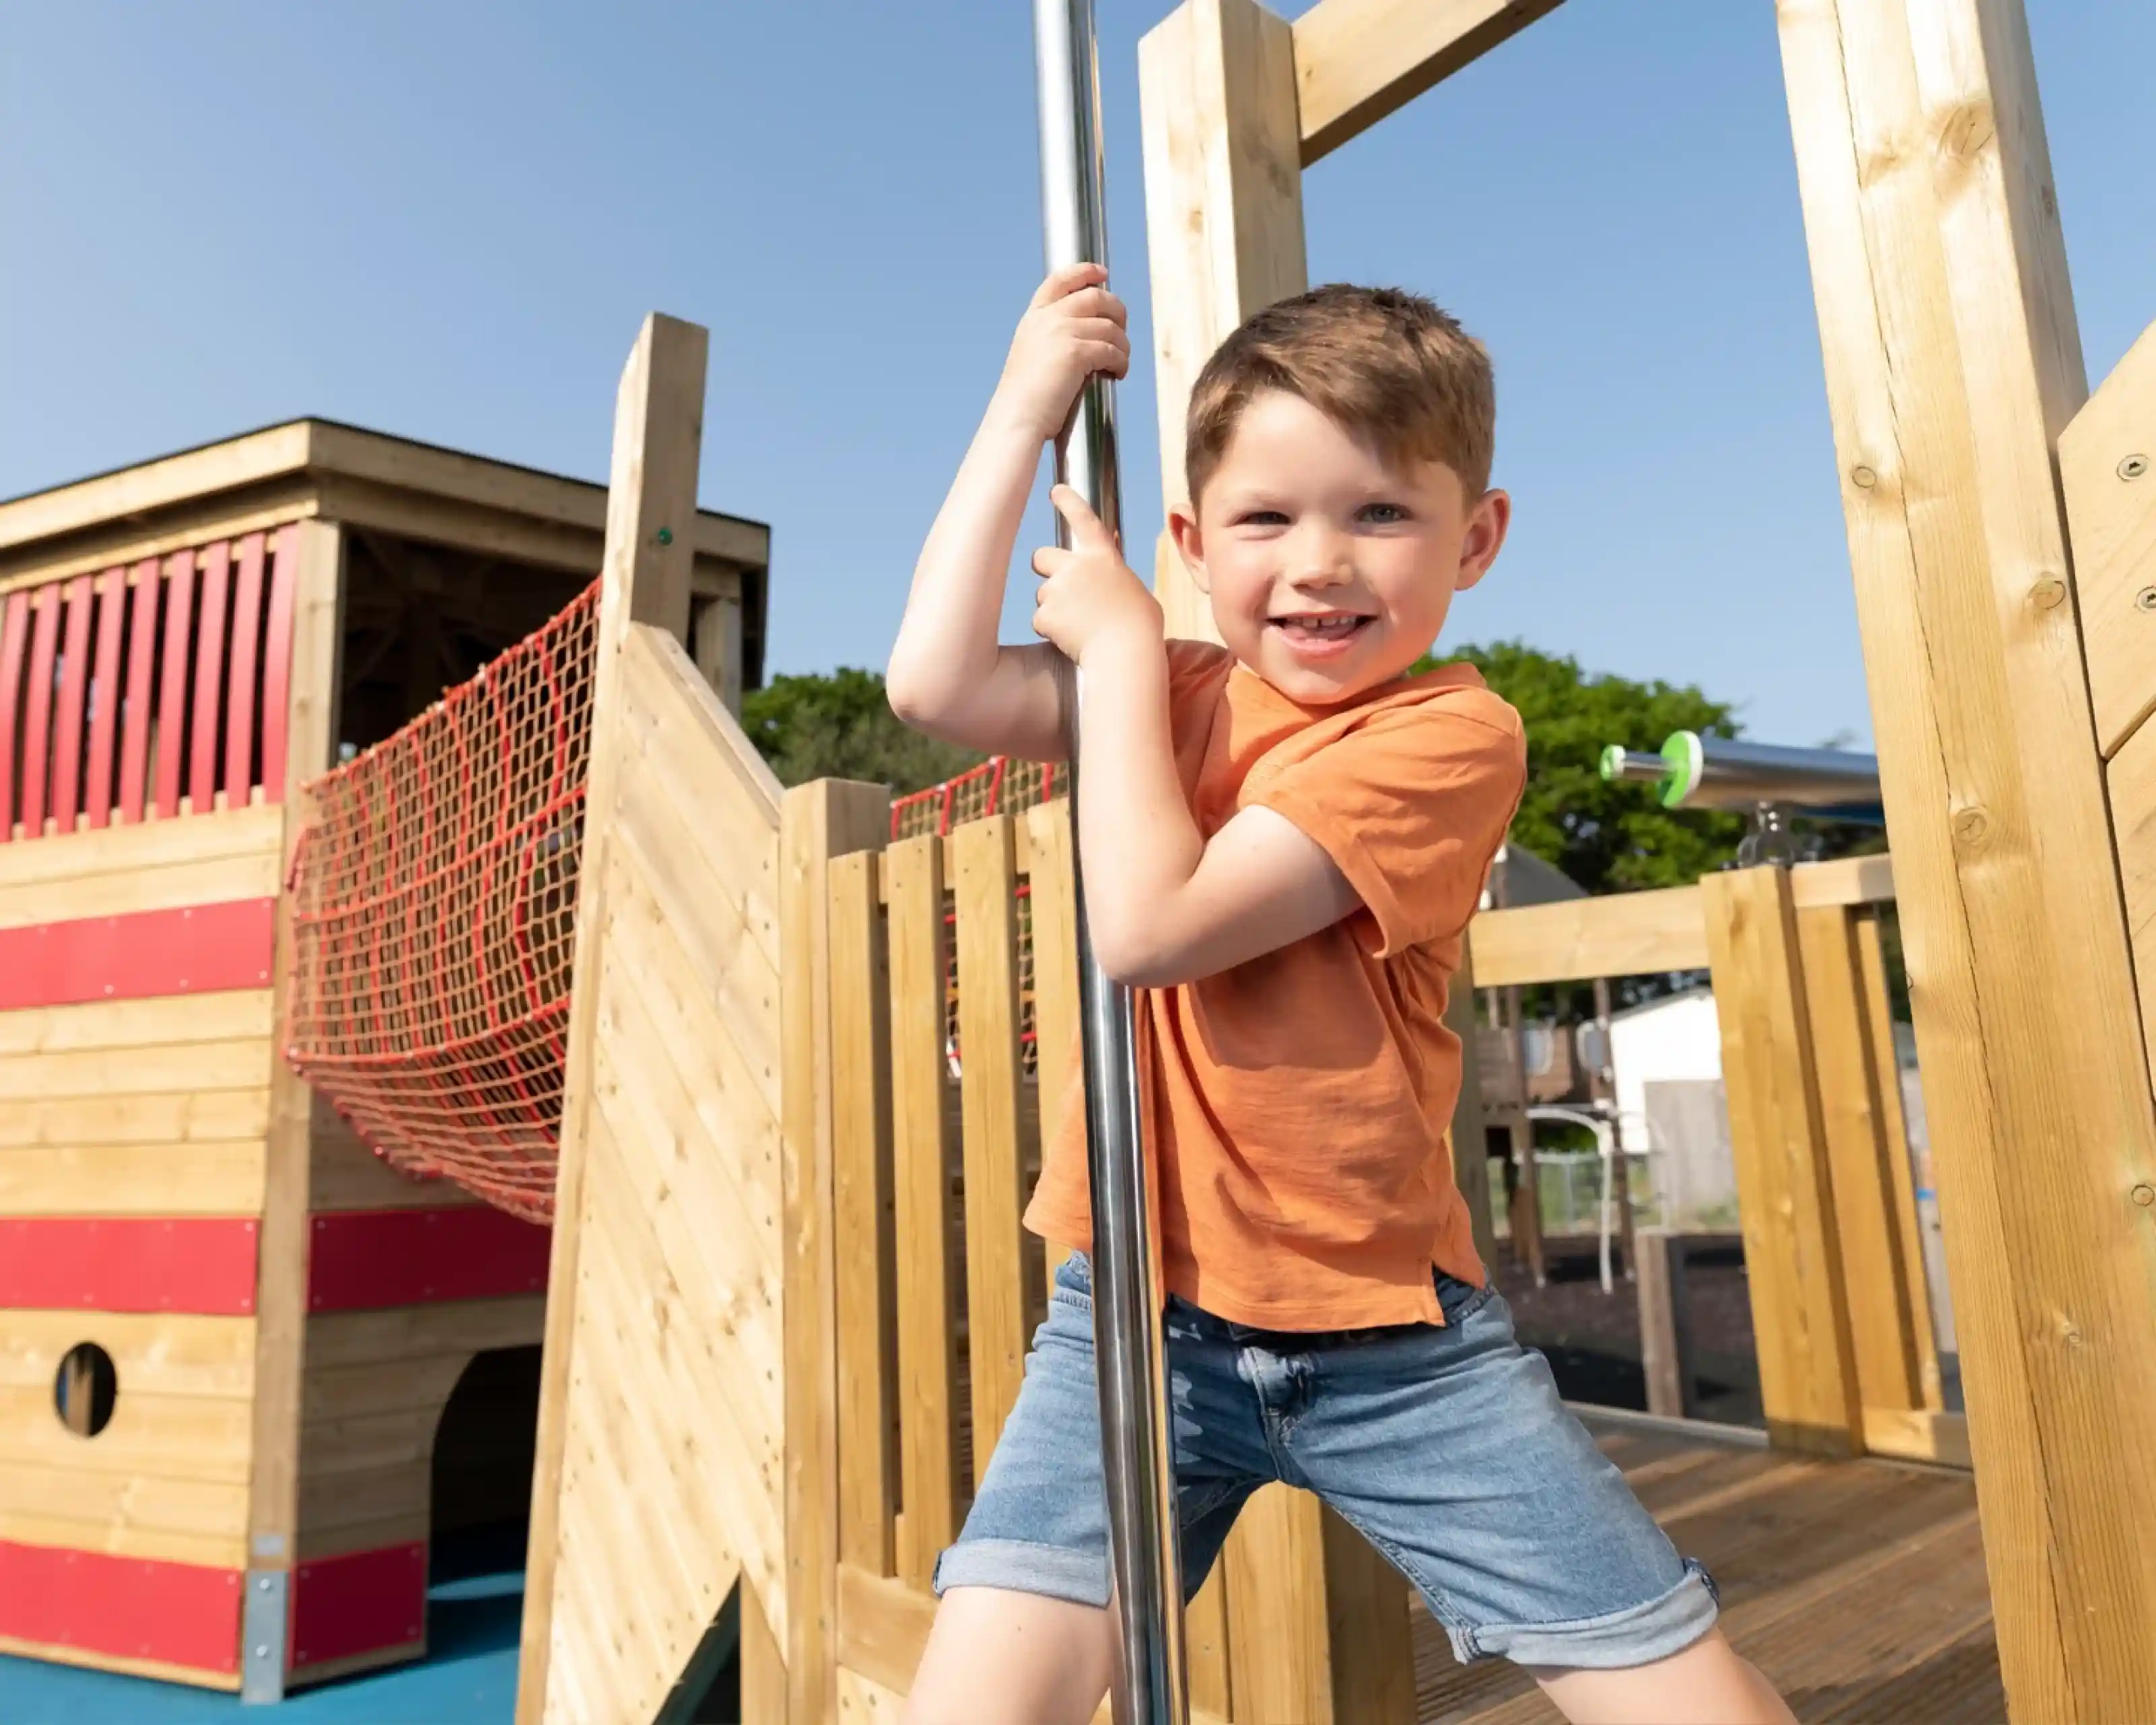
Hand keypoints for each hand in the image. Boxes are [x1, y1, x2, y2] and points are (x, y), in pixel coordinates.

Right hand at [991, 264, 1129, 443]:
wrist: (1017, 419)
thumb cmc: (1027, 400)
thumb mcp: (1033, 357)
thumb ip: (1053, 339)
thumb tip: (1089, 335)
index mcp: (1034, 318)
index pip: (1060, 280)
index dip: (1084, 271)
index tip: (1102, 274)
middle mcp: (1047, 319)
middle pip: (1095, 297)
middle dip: (1117, 311)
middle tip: (1122, 333)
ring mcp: (1061, 332)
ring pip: (1109, 326)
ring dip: (1122, 345)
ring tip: (1120, 363)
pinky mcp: (1075, 352)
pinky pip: (1112, 350)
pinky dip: (1121, 362)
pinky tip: (1118, 374)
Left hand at [1032, 485, 1161, 665]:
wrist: (1126, 652)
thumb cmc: (1140, 627)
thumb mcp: (1134, 590)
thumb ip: (1115, 577)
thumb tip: (1109, 573)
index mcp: (1103, 556)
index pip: (1083, 519)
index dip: (1068, 501)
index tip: (1056, 490)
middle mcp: (1076, 566)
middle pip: (1041, 556)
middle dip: (1045, 569)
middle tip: (1059, 588)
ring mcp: (1057, 589)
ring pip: (1042, 594)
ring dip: (1053, 607)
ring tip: (1079, 626)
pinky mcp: (1045, 614)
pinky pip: (1040, 620)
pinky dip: (1051, 631)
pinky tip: (1071, 639)